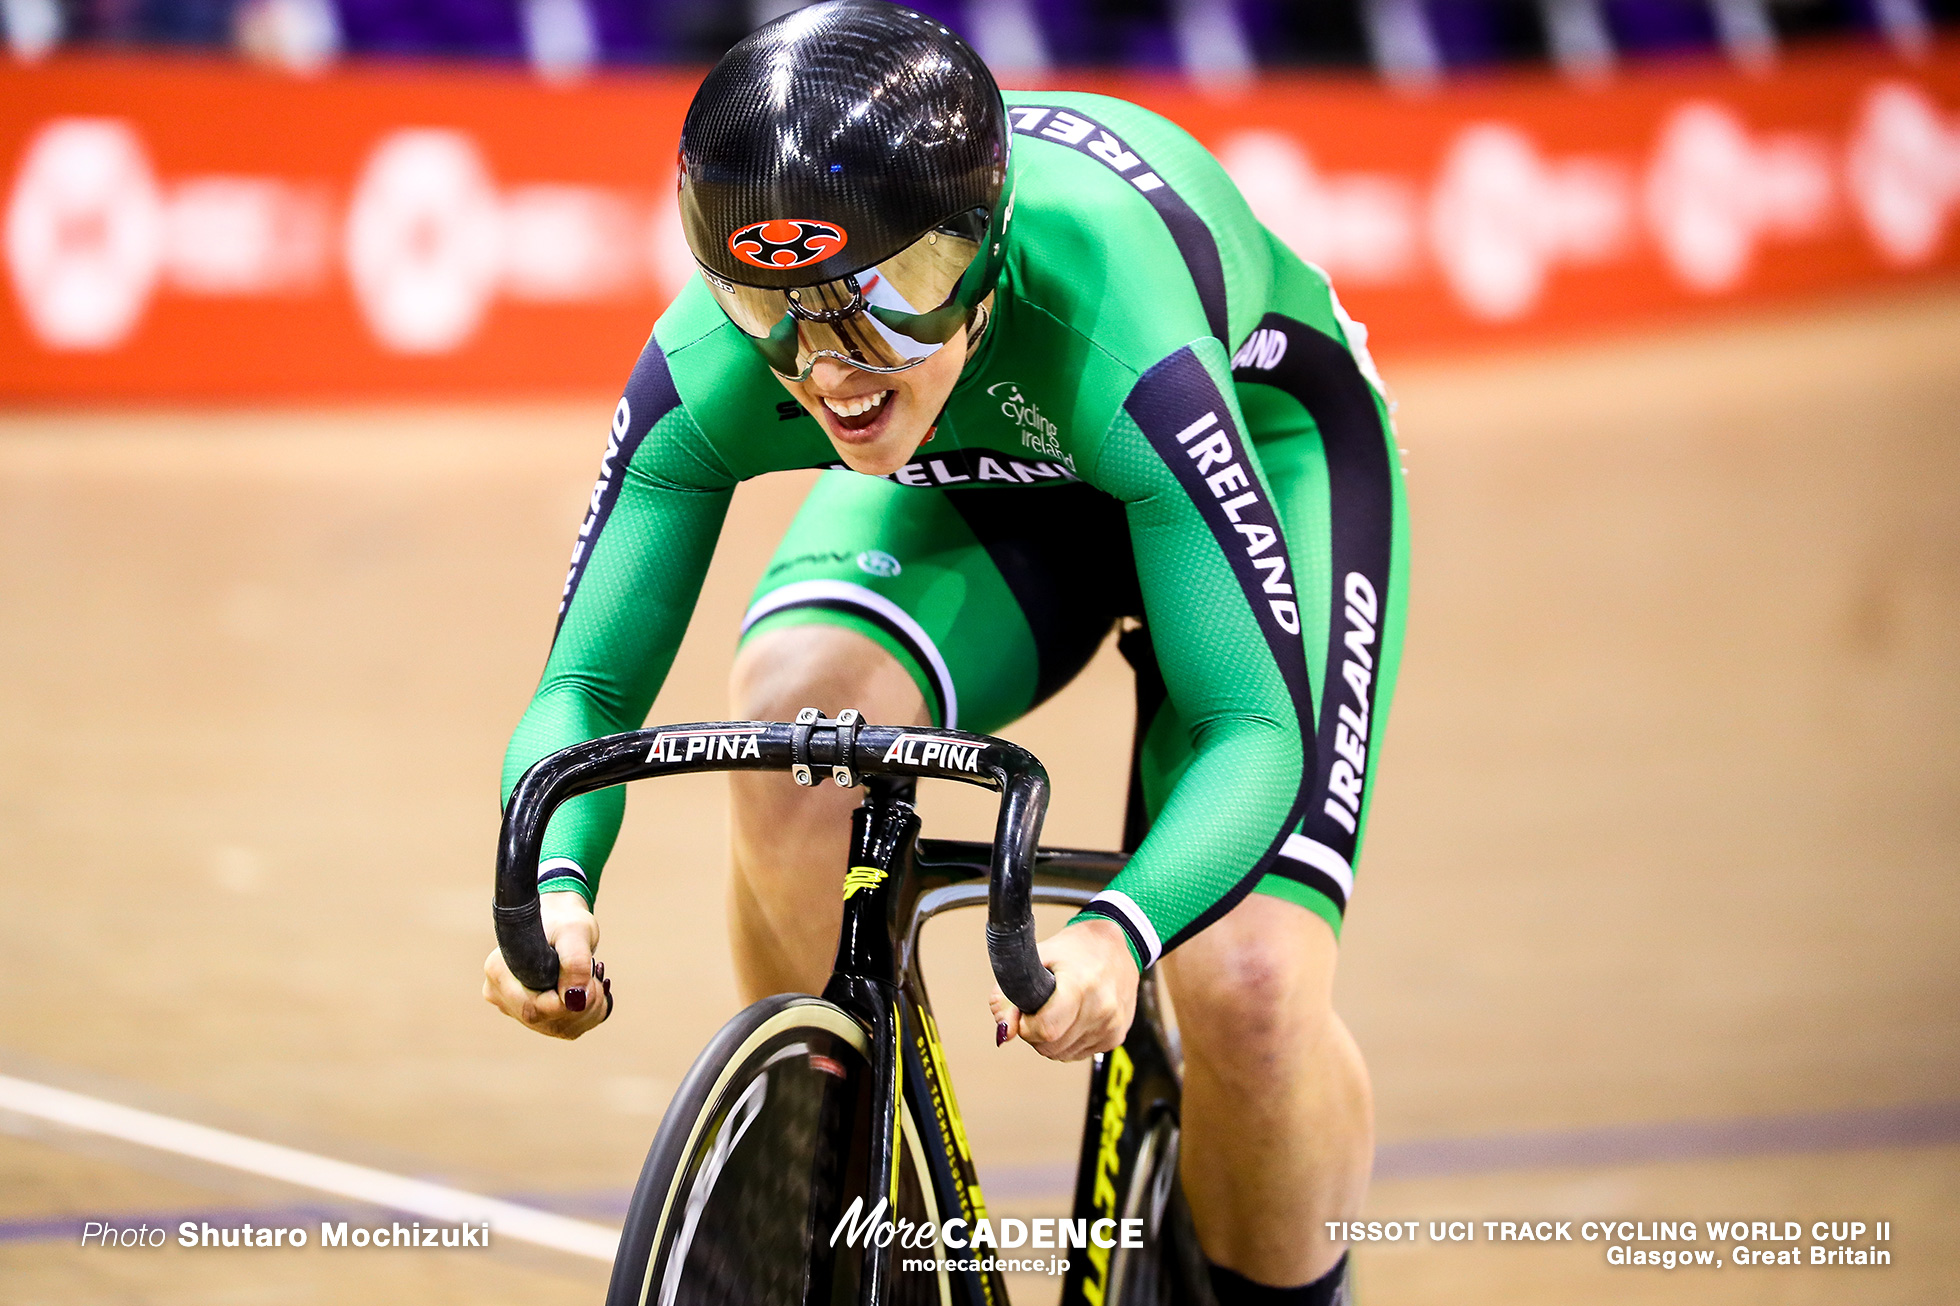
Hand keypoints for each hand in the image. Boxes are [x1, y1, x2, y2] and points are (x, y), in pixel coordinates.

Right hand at [482, 891, 610, 1038]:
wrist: (563, 924)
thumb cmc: (565, 921)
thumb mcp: (574, 932)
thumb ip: (575, 962)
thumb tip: (576, 1000)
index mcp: (499, 972)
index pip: (532, 1008)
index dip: (568, 1003)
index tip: (591, 978)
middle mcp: (501, 995)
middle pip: (544, 1020)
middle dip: (582, 1005)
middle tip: (598, 976)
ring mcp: (516, 1008)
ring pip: (559, 1028)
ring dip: (589, 1009)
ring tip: (596, 978)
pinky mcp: (535, 1016)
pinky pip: (566, 1028)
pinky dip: (588, 1013)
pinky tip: (592, 989)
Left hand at [988, 918, 1139, 1060]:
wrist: (1114, 944)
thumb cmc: (1073, 948)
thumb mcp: (1035, 959)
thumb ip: (1008, 995)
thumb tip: (1005, 1032)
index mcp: (1081, 986)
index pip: (1045, 1029)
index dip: (1026, 1025)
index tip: (1025, 1010)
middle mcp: (1101, 1009)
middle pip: (1051, 1046)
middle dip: (1035, 1032)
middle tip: (1040, 1007)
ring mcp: (1111, 1026)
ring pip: (1062, 1054)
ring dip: (1051, 1039)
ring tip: (1058, 1009)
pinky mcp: (1116, 1037)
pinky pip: (1078, 1054)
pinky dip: (1068, 1041)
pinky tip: (1072, 1017)